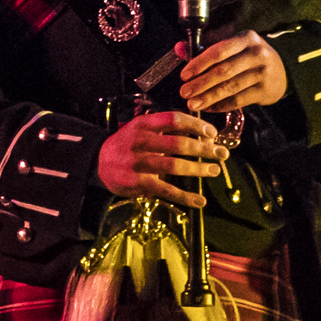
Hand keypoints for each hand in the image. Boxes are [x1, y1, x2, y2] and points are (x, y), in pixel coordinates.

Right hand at [101, 109, 223, 205]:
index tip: (212, 134)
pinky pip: (167, 190)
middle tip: (222, 153)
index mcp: (143, 124)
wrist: (99, 163)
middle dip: (204, 149)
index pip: (174, 119)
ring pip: (175, 165)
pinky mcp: (138, 183)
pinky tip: (200, 201)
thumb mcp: (141, 129)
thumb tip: (201, 133)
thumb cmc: (128, 144)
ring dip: (199, 169)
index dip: (196, 125)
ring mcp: (139, 162)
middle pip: (178, 143)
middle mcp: (140, 141)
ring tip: (213, 170)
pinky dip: (186, 197)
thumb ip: (166, 129)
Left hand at [178, 34, 289, 117]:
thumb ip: (205, 48)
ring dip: (208, 97)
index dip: (200, 63)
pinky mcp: (265, 91)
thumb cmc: (249, 57)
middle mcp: (257, 54)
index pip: (219, 51)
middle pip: (223, 71)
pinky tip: (209, 108)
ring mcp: (263, 73)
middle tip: (184, 92)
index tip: (184, 75)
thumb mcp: (233, 47)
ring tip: (193, 103)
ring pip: (230, 88)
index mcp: (246, 38)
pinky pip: (238, 100)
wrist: (282, 72)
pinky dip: (221, 106)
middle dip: (201, 83)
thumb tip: (179, 48)